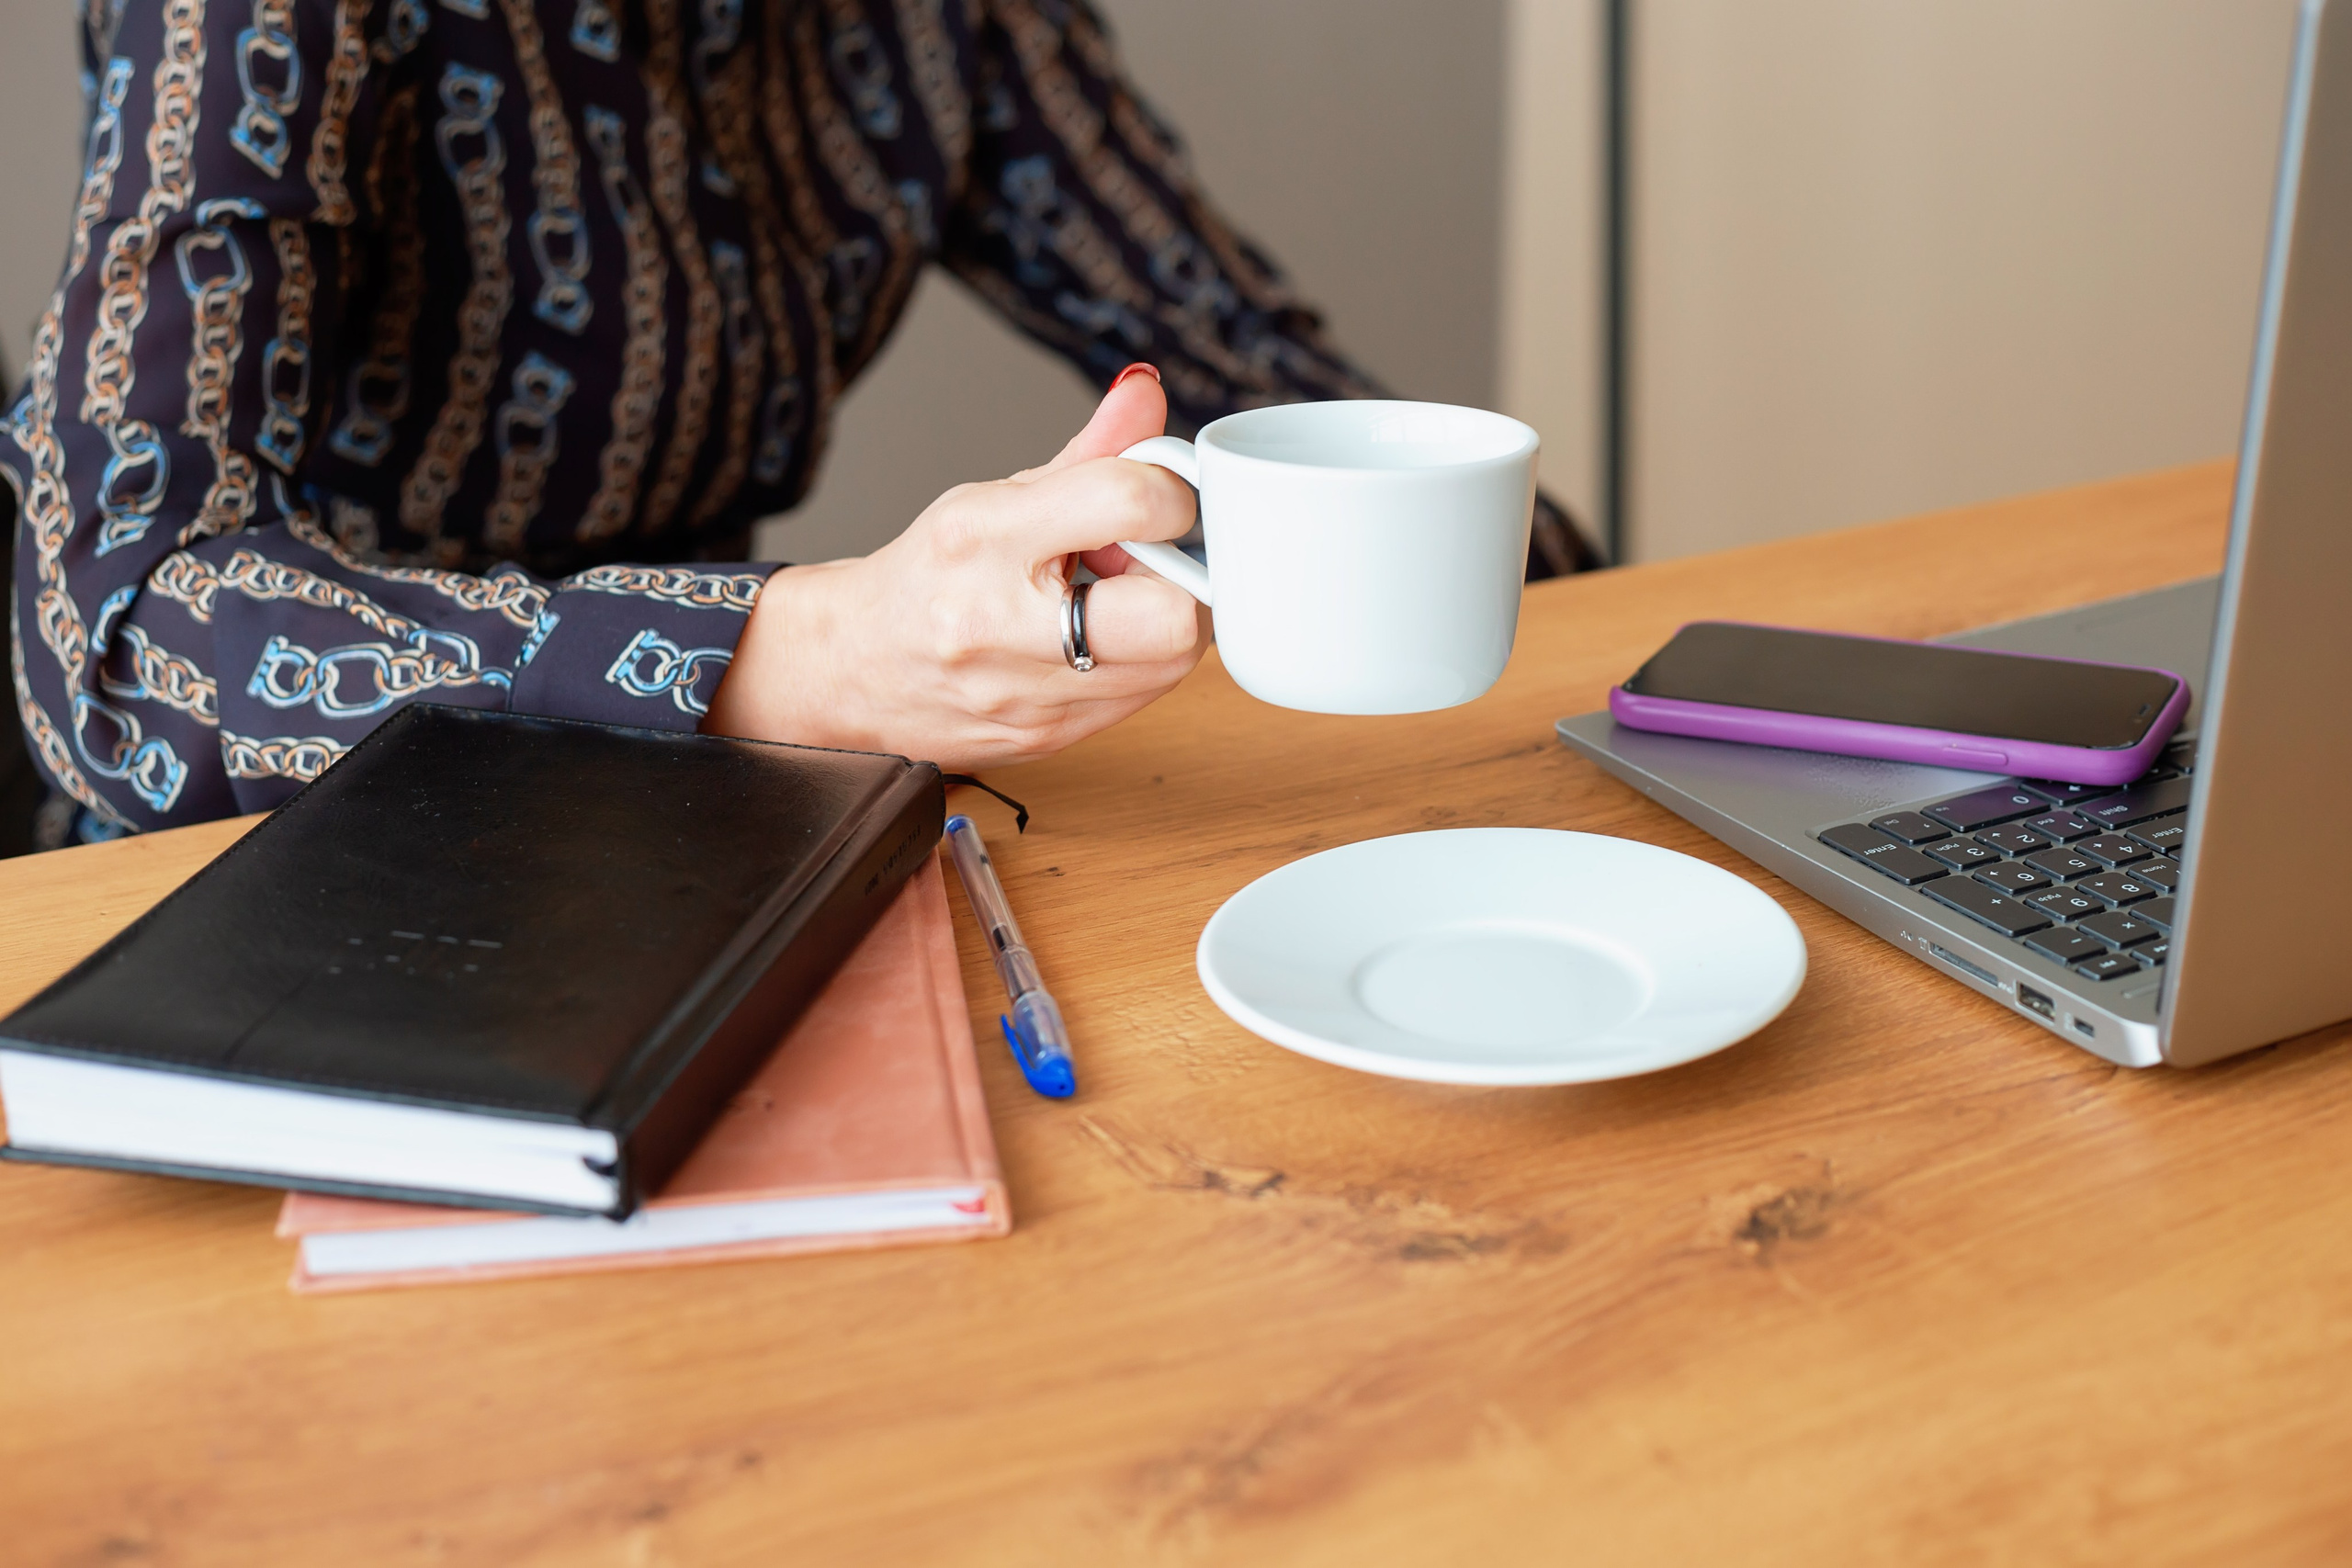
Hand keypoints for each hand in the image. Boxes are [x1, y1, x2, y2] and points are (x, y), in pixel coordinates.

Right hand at [702, 365, 1207, 767]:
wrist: (854, 670)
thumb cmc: (930, 578)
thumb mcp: (998, 497)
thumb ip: (1088, 452)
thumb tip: (1146, 390)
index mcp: (984, 540)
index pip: (1129, 503)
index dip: (1170, 492)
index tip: (1157, 496)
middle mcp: (1002, 625)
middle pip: (1172, 615)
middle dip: (1185, 578)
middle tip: (1154, 561)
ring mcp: (1028, 696)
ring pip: (1171, 663)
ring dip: (1167, 622)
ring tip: (1119, 601)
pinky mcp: (1049, 738)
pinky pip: (1143, 697)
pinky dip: (1141, 661)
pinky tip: (1104, 640)